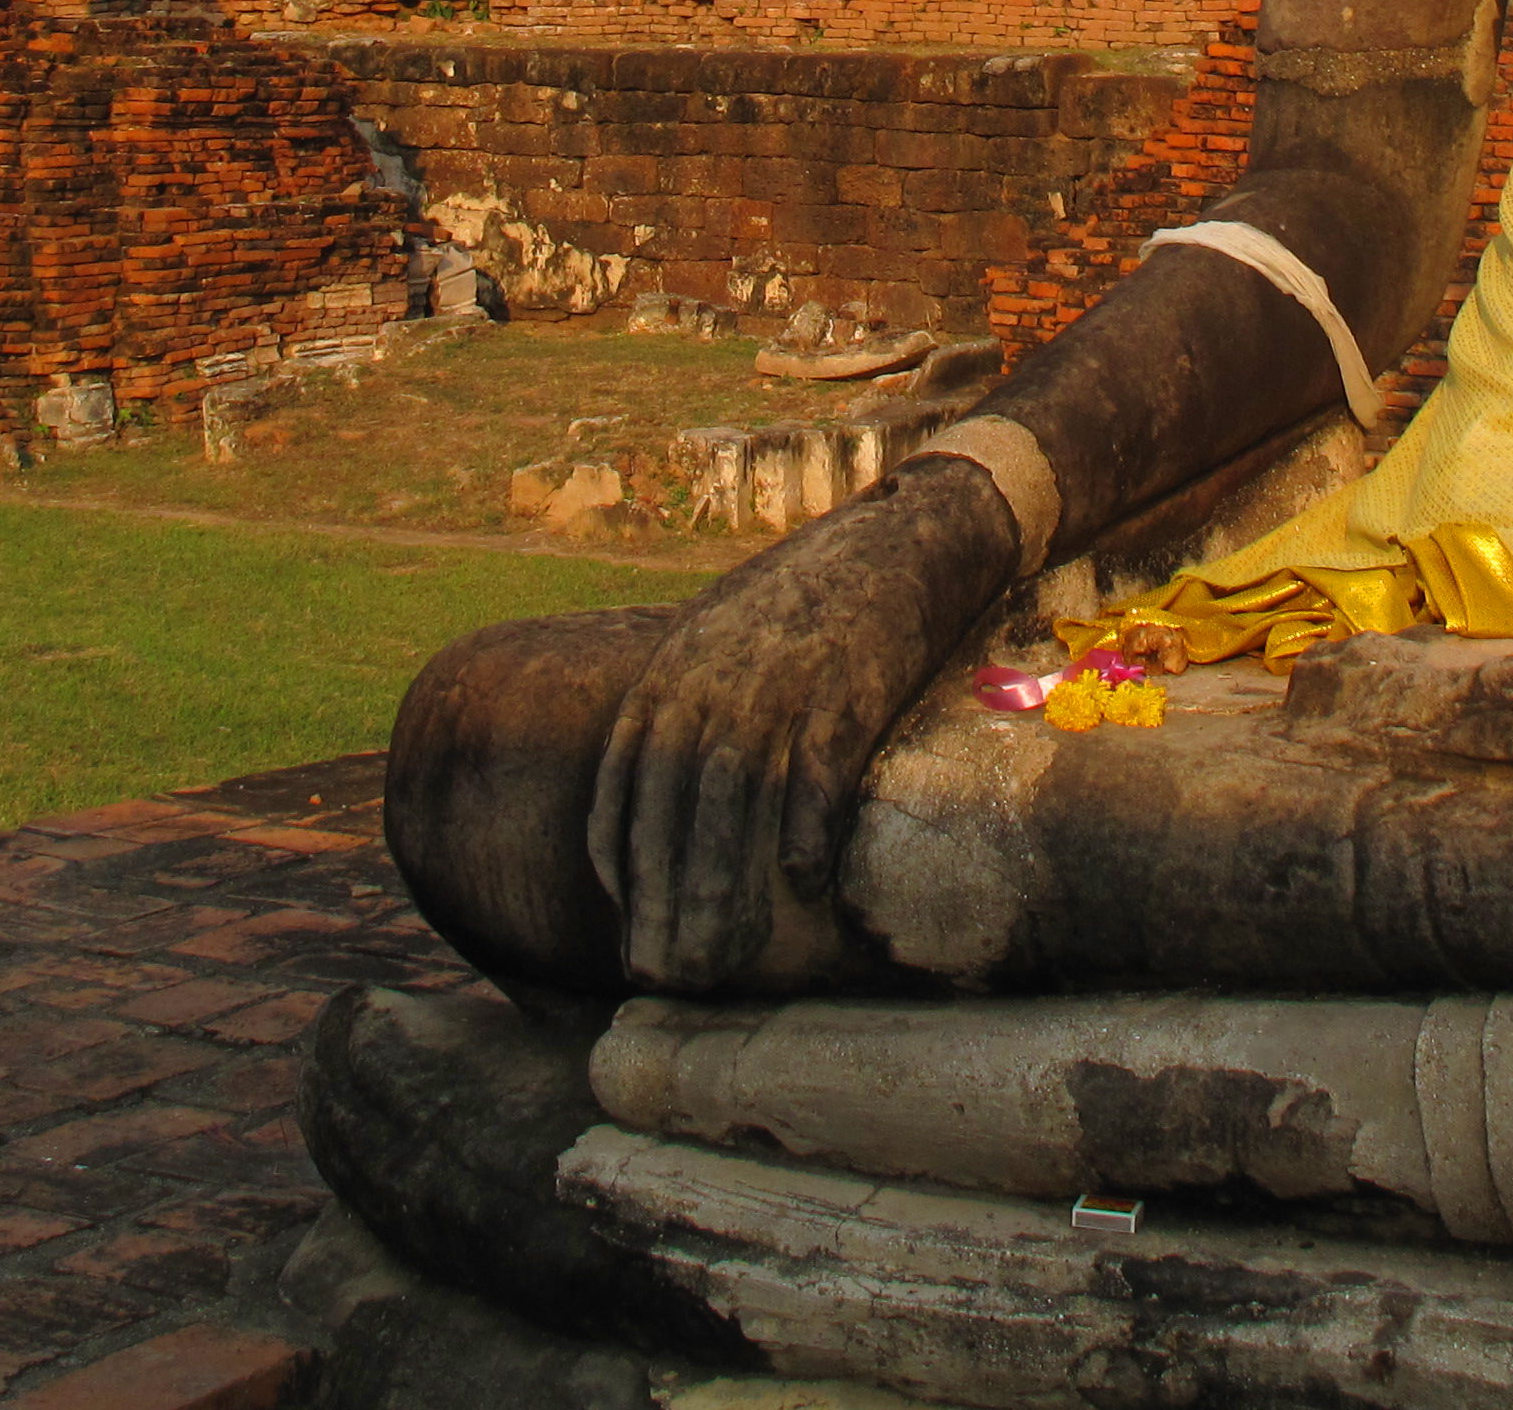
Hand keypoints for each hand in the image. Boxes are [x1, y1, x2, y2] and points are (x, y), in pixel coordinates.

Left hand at [589, 453, 1012, 992]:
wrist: (893, 543)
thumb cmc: (803, 606)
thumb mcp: (717, 642)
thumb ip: (682, 710)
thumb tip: (663, 797)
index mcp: (673, 670)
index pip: (624, 778)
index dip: (619, 856)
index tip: (623, 921)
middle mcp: (714, 676)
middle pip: (674, 802)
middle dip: (663, 894)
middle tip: (665, 969)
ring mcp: (780, 680)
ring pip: (735, 797)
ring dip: (722, 882)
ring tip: (720, 954)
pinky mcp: (846, 685)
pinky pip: (817, 766)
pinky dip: (805, 823)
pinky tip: (804, 877)